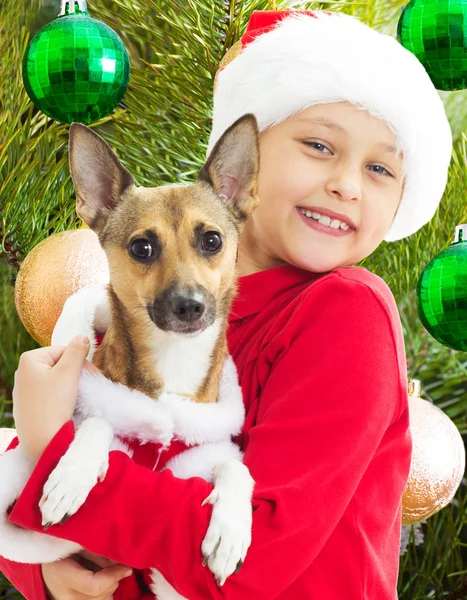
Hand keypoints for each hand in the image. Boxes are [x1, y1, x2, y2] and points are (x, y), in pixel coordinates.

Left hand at [13, 336, 91, 463]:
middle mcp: (23, 373)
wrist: (42, 442)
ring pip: (56, 381)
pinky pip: (50, 395)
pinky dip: (63, 398)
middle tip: (92, 385)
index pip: (63, 351)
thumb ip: (77, 351)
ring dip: (72, 386)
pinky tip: (69, 407)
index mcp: (29, 360)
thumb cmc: (53, 404)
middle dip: (77, 374)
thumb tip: (82, 337)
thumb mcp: (68, 373)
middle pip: (60, 365)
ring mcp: (25, 392)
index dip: (81, 361)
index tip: (95, 375)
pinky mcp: (29, 408)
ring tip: (82, 397)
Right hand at [41, 550, 132, 599]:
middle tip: (117, 564)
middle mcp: (65, 596)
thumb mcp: (76, 544)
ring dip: (110, 587)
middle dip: (114, 579)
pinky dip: (104, 592)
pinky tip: (101, 581)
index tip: (127, 566)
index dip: (114, 576)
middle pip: (101, 595)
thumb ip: (96, 552)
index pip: (95, 585)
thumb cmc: (61, 549)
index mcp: (64, 576)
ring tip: (105, 572)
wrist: (44, 567)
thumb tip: (119, 560)